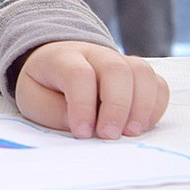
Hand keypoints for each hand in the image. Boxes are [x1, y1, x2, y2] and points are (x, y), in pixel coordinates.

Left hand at [13, 41, 168, 138]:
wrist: (55, 63)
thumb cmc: (43, 86)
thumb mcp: (33, 100)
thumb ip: (54, 113)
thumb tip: (86, 128)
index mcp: (62, 57)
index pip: (78, 74)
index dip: (83, 105)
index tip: (82, 132)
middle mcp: (93, 54)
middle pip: (116, 69)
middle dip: (117, 106)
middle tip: (109, 135)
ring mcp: (119, 60)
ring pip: (142, 73)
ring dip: (141, 106)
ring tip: (130, 133)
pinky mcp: (136, 73)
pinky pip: (157, 83)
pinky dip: (155, 106)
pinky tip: (141, 126)